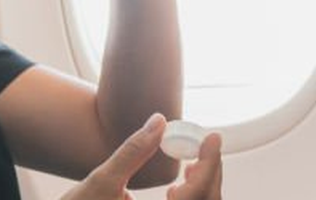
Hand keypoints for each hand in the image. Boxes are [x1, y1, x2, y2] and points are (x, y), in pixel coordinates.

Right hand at [59, 114, 222, 199]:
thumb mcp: (102, 181)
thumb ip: (133, 152)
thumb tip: (158, 123)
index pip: (197, 194)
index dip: (211, 163)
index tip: (213, 138)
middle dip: (211, 173)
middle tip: (207, 145)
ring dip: (202, 187)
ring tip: (192, 165)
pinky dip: (190, 199)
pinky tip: (176, 189)